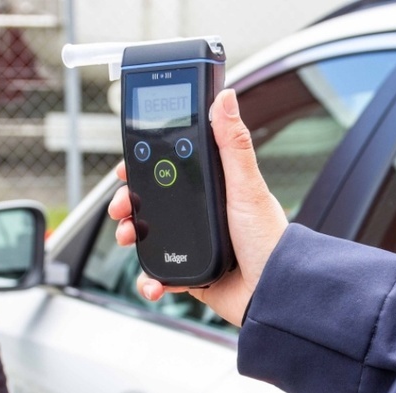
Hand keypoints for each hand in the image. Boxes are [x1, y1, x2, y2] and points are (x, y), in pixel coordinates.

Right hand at [108, 89, 287, 326]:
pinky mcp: (193, 273)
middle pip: (153, 201)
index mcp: (215, 188)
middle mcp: (204, 214)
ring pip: (150, 236)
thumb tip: (225, 97)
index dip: (146, 164)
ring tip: (127, 239)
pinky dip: (152, 279)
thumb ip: (233, 144)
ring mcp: (196, 243)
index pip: (172, 167)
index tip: (127, 166)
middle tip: (122, 207)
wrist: (274, 292)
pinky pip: (162, 275)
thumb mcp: (247, 186)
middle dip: (130, 203)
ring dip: (132, 237)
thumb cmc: (269, 239)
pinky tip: (153, 281)